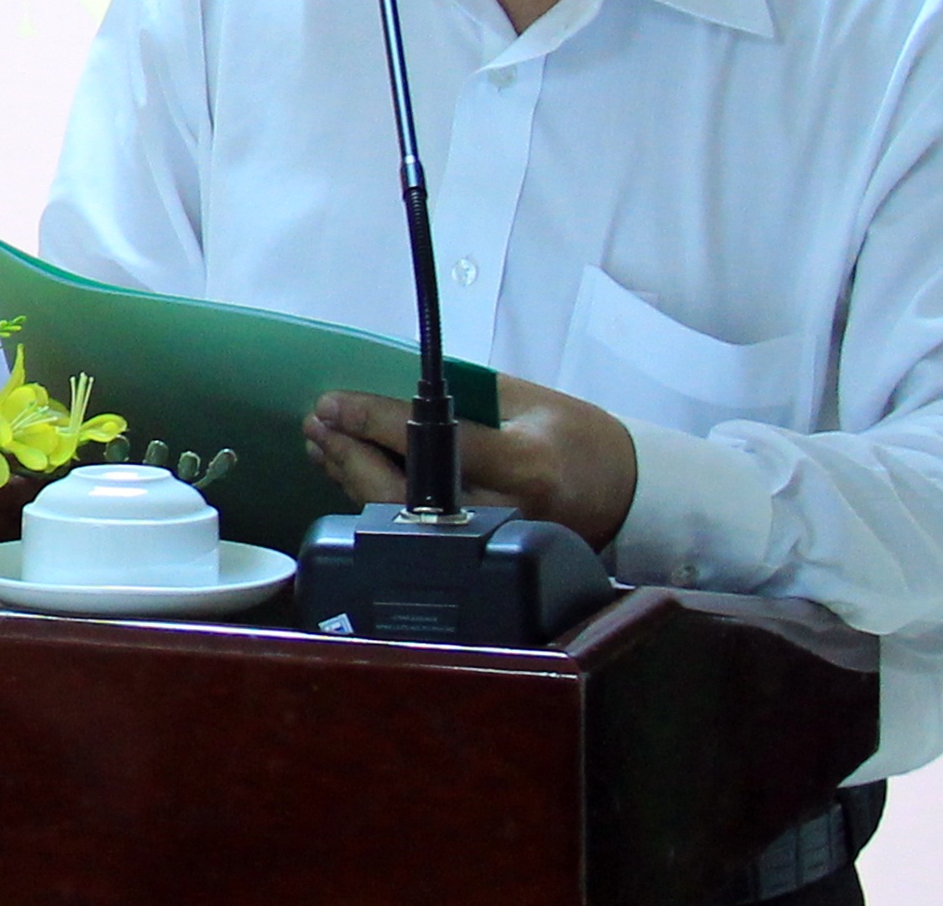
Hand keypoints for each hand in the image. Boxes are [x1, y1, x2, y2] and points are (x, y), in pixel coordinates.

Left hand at [301, 374, 638, 550]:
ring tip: (321, 440)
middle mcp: (504, 512)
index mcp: (524, 466)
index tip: (334, 403)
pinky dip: (372, 496)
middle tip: (318, 421)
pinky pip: (413, 527)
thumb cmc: (579, 438)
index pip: (435, 444)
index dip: (376, 422)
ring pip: (402, 517)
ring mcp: (491, 542)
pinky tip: (346, 469)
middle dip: (351, 454)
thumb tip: (395, 385)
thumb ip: (466, 396)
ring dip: (351, 476)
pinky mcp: (480, 556)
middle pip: (407, 493)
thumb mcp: (531, 401)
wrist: (624, 495)